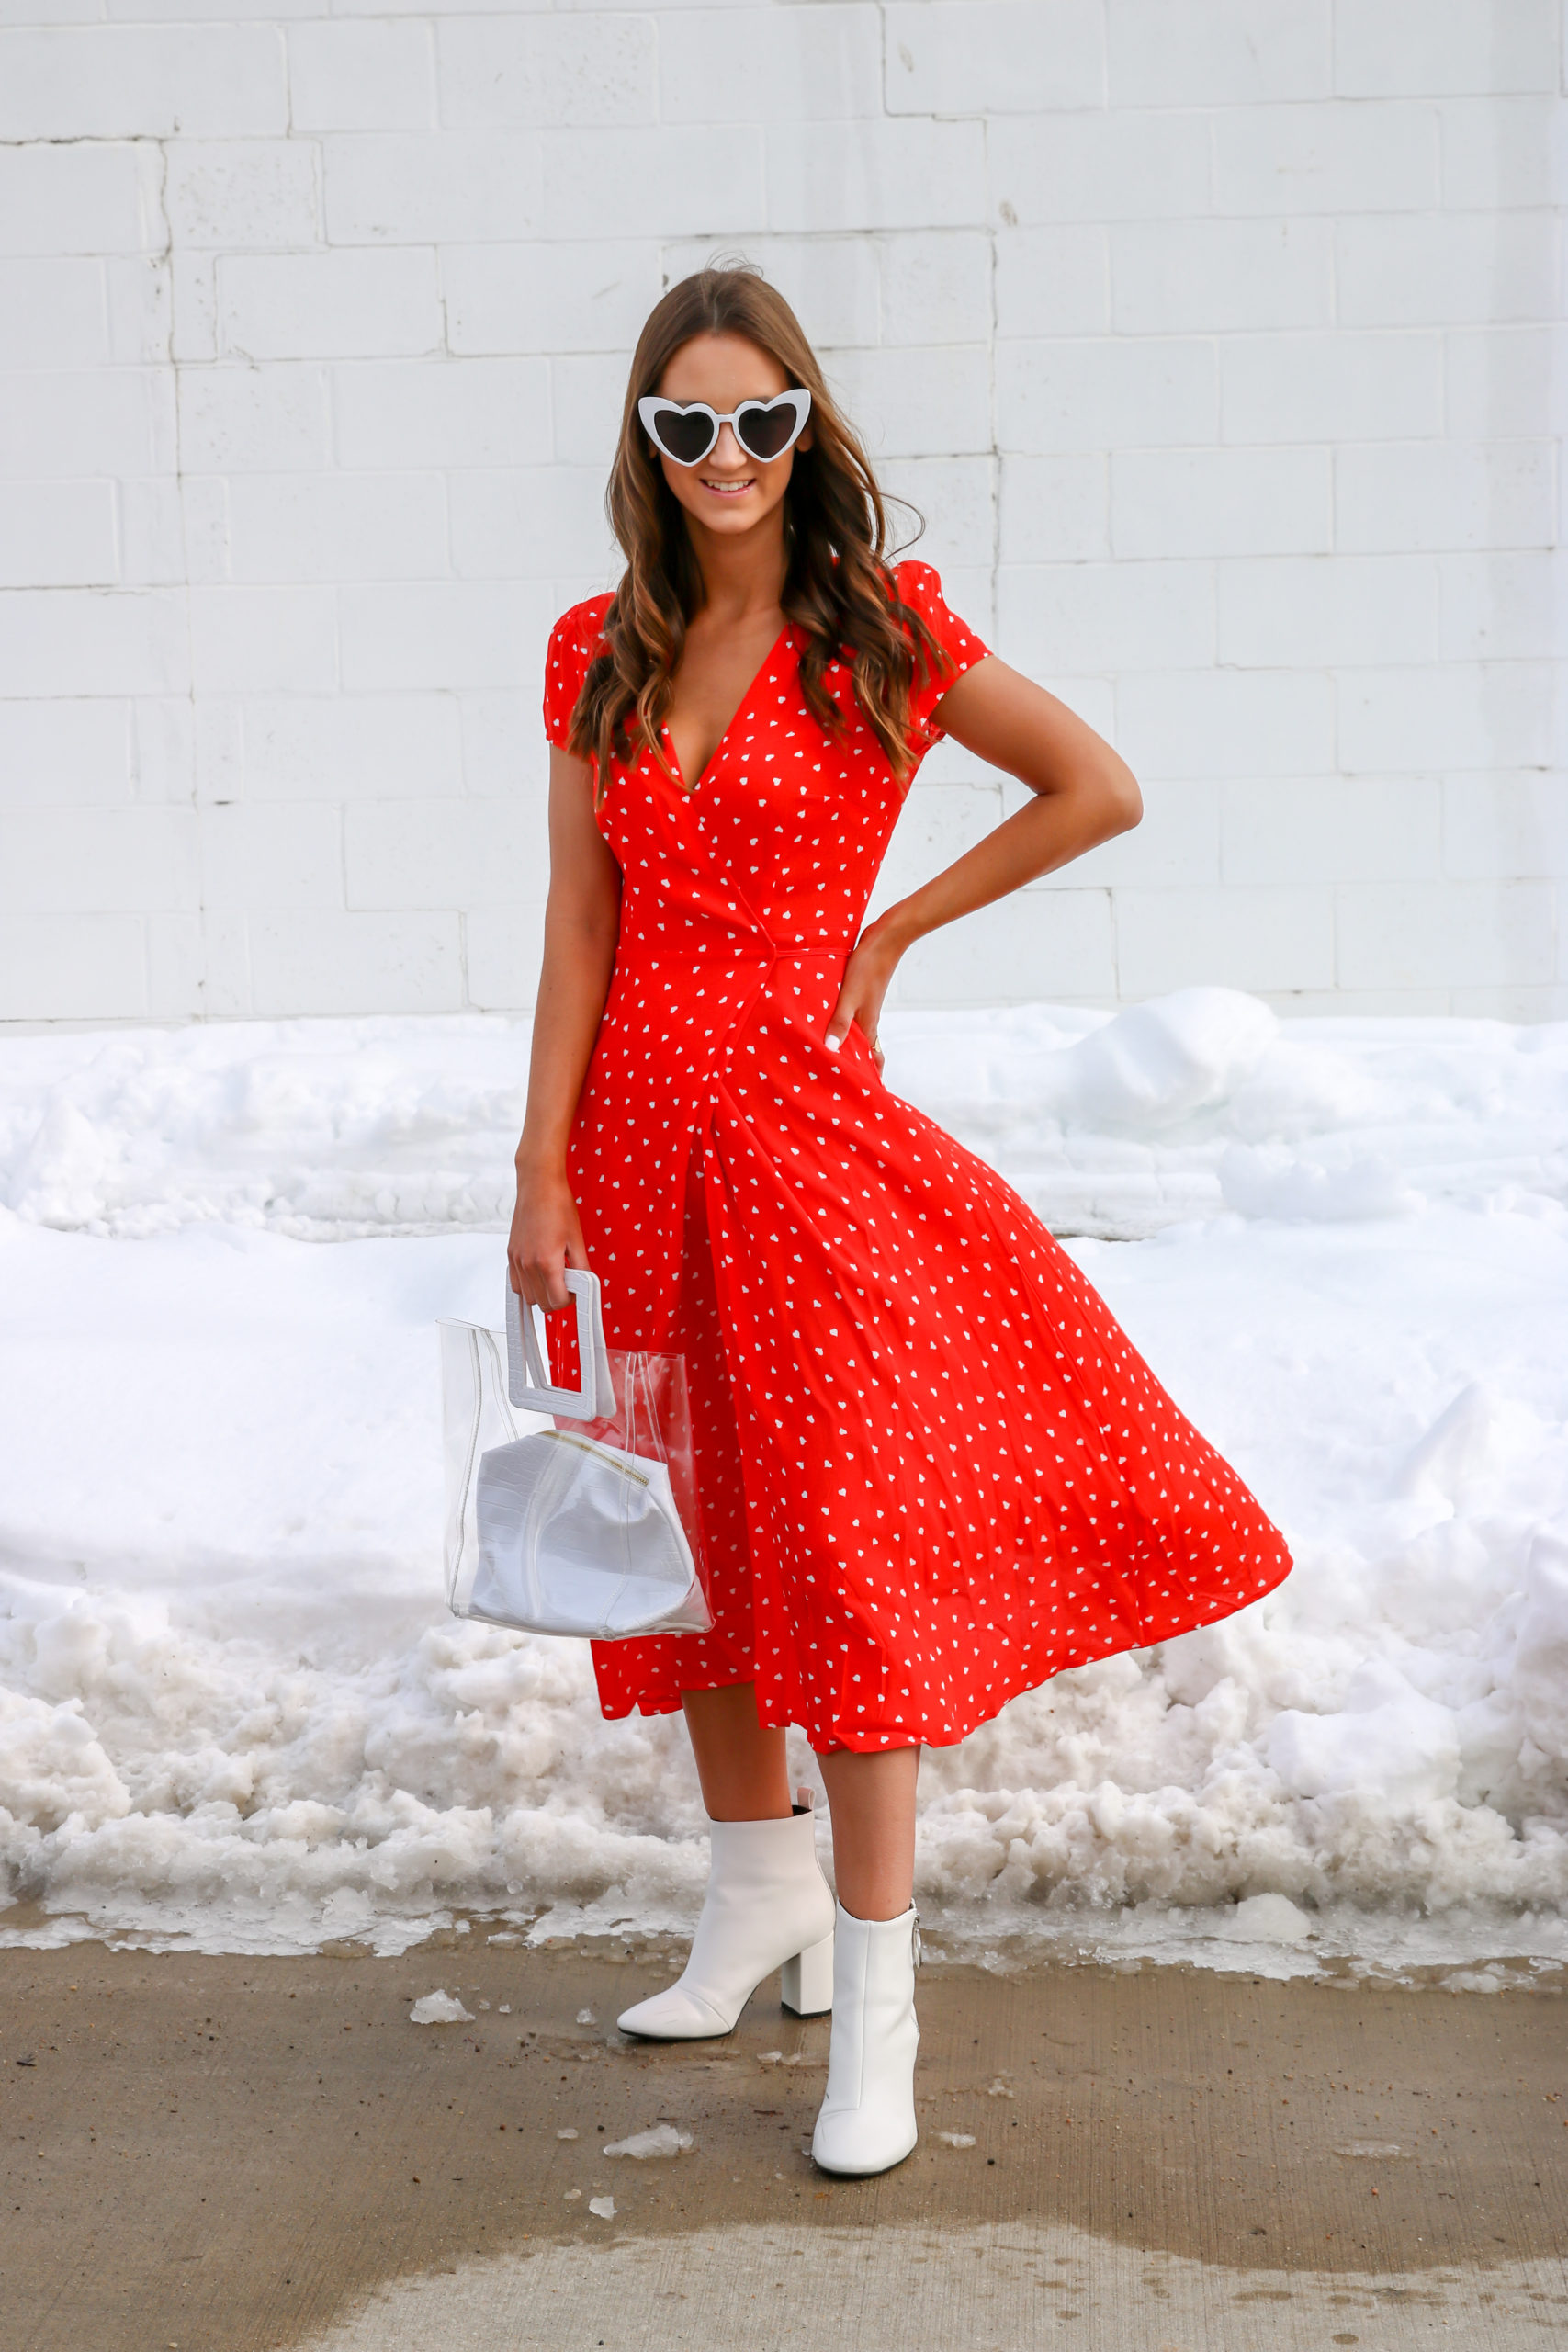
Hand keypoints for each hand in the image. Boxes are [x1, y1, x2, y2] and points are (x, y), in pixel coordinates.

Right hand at [508, 1162, 589, 1310]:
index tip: (576, 1291)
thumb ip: (581, 1267)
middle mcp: (528, 1264)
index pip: (557, 1301)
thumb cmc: (558, 1206)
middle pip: (541, 1303)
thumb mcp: (577, 1239)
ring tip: (553, 1277)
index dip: (570, 1300)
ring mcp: (517, 1260)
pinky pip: (516, 1283)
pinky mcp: (511, 1254)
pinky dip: (527, 1285)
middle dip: (557, 1299)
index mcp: (547, 1262)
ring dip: (541, 1294)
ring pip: (527, 1296)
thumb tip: (584, 1286)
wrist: (538, 1185)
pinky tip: (539, 1273)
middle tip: (567, 1284)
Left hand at [825, 922, 902, 1074]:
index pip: (873, 1060)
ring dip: (846, 1047)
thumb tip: (831, 1050)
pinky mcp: (858, 995)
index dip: (870, 1078)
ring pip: (856, 1035)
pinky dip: (841, 1028)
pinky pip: (849, 1019)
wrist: (885, 939)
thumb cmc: (868, 967)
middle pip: (863, 1051)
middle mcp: (868, 1020)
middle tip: (838, 1081)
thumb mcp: (850, 996)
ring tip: (828, 1058)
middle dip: (855, 1067)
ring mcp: (864, 1008)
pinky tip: (826, 1025)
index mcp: (869, 1025)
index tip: (864, 1096)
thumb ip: (839, 1022)